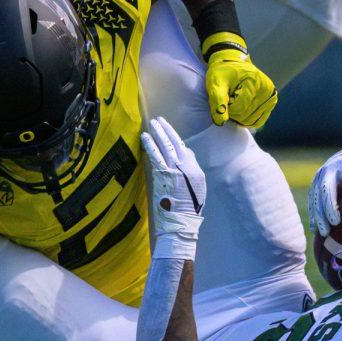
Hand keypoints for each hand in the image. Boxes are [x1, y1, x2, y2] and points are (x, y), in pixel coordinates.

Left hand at [141, 117, 205, 257]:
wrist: (180, 220)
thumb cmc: (188, 209)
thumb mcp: (197, 189)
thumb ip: (191, 173)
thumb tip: (186, 160)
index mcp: (195, 170)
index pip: (186, 150)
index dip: (177, 142)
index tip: (169, 136)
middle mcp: (186, 166)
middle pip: (176, 143)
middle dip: (167, 130)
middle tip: (160, 120)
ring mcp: (174, 168)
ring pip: (165, 145)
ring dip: (158, 133)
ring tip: (152, 124)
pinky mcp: (162, 173)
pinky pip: (155, 154)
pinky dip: (150, 144)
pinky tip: (145, 137)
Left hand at [205, 50, 277, 128]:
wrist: (232, 63)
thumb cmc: (222, 72)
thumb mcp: (215, 83)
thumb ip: (217, 102)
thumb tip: (221, 123)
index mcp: (254, 81)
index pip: (239, 109)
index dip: (227, 108)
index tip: (223, 97)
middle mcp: (267, 89)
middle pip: (245, 116)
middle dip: (233, 112)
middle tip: (229, 98)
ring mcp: (271, 96)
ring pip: (251, 121)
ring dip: (239, 116)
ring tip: (235, 101)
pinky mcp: (271, 102)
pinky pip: (258, 121)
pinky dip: (247, 119)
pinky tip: (242, 108)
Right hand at [308, 144, 341, 235]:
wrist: (341, 160)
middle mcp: (329, 171)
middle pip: (326, 188)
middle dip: (330, 206)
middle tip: (336, 222)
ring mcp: (318, 179)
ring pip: (316, 198)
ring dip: (319, 216)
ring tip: (325, 232)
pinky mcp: (313, 188)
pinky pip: (311, 204)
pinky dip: (313, 218)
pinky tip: (316, 231)